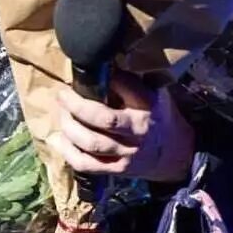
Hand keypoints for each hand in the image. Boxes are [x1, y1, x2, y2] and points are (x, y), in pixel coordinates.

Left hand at [48, 70, 194, 182]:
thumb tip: (99, 64)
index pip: (124, 87)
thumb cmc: (156, 115)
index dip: (102, 79)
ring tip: (62, 113)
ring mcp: (127, 152)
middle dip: (75, 105)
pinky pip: (86, 164)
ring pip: (91, 142)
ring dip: (69, 126)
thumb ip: (130, 82)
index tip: (85, 72)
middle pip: (102, 118)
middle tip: (62, 94)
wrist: (175, 152)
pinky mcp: (117, 169)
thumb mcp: (153, 93)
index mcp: (147, 105)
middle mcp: (138, 129)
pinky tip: (57, 139)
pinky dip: (67, 152)